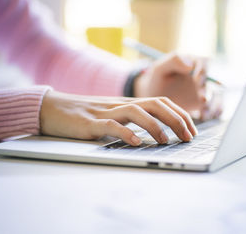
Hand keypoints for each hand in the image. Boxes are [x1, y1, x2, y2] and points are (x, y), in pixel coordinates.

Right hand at [40, 91, 197, 145]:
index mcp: (129, 102)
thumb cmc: (86, 114)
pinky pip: (110, 125)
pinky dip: (125, 133)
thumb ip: (133, 119)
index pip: (161, 102)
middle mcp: (121, 104)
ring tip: (166, 140)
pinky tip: (136, 143)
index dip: (180, 114)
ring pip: (136, 112)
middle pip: (155, 104)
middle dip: (176, 119)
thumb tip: (159, 130)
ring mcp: (106, 112)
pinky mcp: (90, 123)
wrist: (53, 108)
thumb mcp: (114, 114)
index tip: (192, 130)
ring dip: (155, 126)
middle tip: (188, 137)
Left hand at [134, 53, 207, 117]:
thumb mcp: (160, 68)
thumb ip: (174, 61)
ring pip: (216, 96)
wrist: (154, 96)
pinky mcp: (204, 104)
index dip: (202, 71)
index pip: (204, 63)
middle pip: (212, 82)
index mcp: (193, 62)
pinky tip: (203, 116)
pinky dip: (212, 112)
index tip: (196, 80)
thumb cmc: (156, 79)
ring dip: (213, 104)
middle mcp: (202, 77)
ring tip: (204, 113)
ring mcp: (204, 91)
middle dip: (208, 90)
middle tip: (202, 98)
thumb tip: (190, 65)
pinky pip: (214, 107)